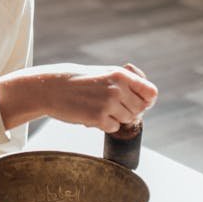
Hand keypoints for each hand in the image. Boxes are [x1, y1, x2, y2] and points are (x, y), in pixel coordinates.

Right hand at [0, 61, 156, 132]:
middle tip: (112, 107)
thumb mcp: (104, 73)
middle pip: (140, 109)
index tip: (139, 103)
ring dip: (116, 118)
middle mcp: (117, 89)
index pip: (151, 93)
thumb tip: (148, 97)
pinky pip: (113, 128)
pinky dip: (105, 125)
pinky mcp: (98, 118)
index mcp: (121, 75)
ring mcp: (108, 104)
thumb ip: (126, 82)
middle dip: (129, 111)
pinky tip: (92, 115)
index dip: (147, 101)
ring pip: (127, 120)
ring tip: (99, 108)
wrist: (52, 88)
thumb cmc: (78, 81)